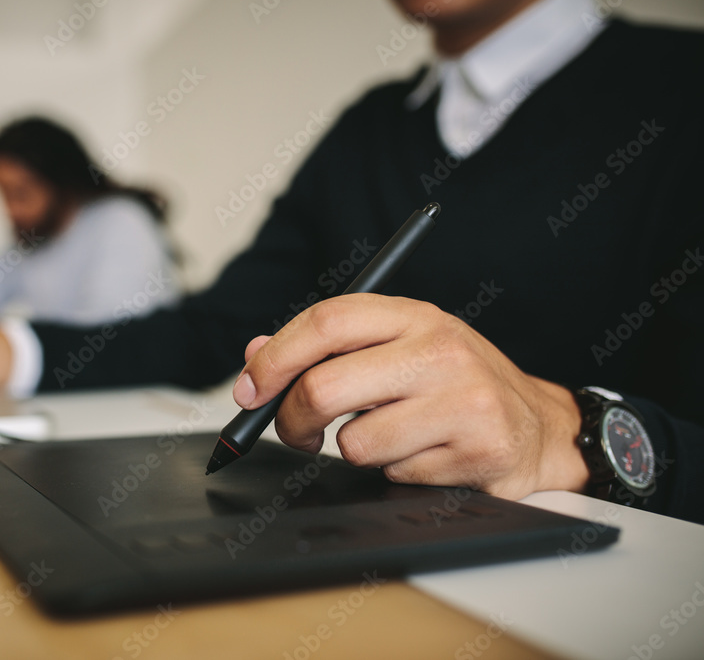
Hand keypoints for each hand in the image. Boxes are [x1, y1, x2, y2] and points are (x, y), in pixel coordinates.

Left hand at [232, 294, 588, 498]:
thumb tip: (255, 356)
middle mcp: (440, 349)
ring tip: (390, 436)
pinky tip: (425, 453)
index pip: (326, 321)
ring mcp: (463, 398)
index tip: (249, 389)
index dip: (274, 357)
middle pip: (324, 386)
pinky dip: (395, 470)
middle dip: (291, 418)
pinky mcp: (477, 448)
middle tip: (296, 431)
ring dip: (355, 449)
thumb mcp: (398, 348)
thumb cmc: (455, 383)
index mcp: (413, 315)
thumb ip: (328, 349)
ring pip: (354, 441)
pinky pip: (394, 472)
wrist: (538, 426)